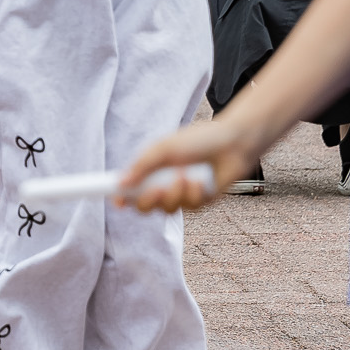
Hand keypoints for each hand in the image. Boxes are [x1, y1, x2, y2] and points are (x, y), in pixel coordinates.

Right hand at [117, 117, 260, 210]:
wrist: (233, 143)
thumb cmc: (198, 140)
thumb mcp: (164, 148)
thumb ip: (142, 166)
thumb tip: (120, 183)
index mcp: (149, 171)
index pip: (128, 189)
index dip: (120, 197)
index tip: (117, 201)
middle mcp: (162, 185)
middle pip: (144, 207)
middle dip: (148, 201)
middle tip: (156, 190)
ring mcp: (180, 195)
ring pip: (167, 209)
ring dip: (175, 193)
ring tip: (186, 175)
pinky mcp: (199, 202)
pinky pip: (189, 207)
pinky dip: (194, 192)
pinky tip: (202, 179)